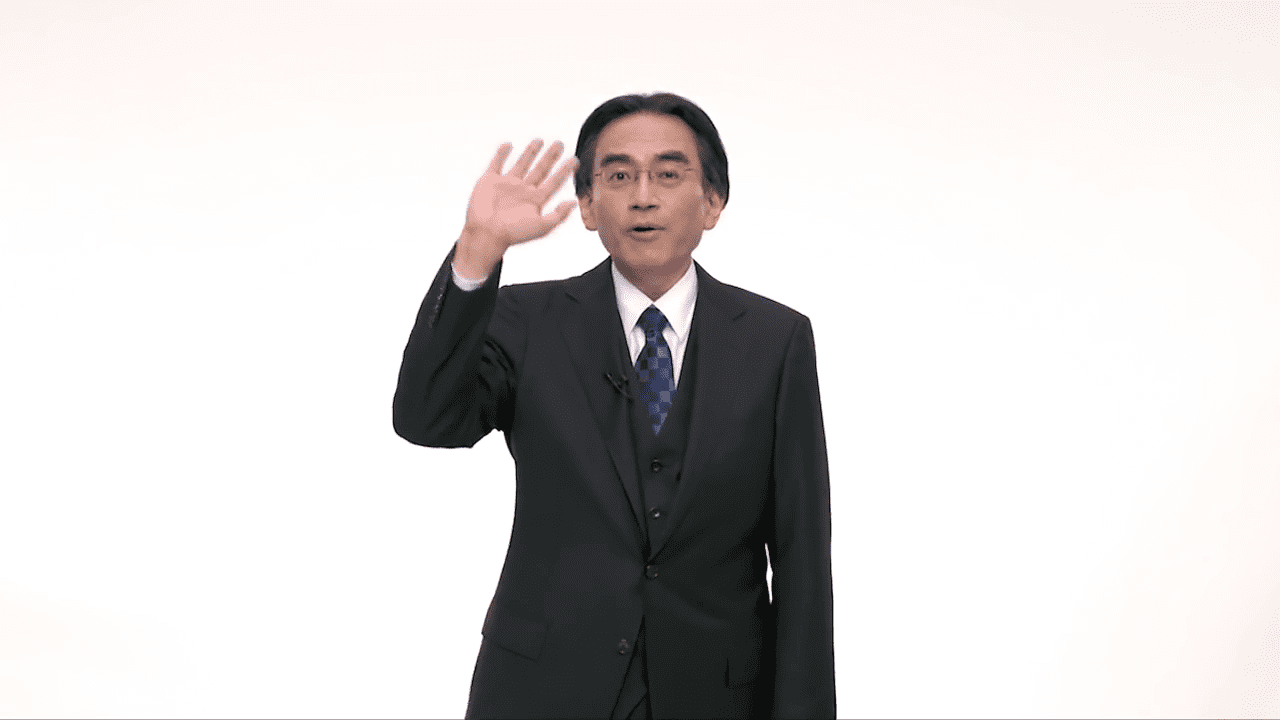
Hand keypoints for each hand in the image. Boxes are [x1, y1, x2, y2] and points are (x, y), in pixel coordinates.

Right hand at [455, 139, 578, 280]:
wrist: (486, 234)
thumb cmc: (514, 234)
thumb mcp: (541, 227)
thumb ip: (558, 215)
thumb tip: (573, 202)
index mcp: (535, 200)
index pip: (554, 182)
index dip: (564, 171)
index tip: (575, 160)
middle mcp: (523, 190)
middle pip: (540, 169)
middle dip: (550, 157)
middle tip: (560, 143)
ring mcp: (507, 184)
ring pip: (522, 164)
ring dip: (530, 152)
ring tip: (539, 140)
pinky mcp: (490, 181)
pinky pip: (497, 163)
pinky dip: (501, 154)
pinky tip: (508, 145)